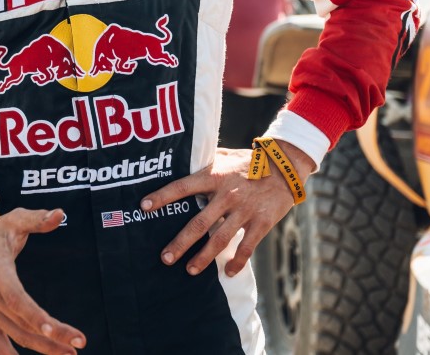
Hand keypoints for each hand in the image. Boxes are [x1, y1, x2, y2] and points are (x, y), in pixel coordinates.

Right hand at [0, 209, 86, 354]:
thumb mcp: (14, 220)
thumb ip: (37, 219)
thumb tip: (60, 214)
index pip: (16, 298)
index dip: (35, 316)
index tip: (55, 329)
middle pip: (22, 322)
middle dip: (52, 336)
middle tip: (79, 343)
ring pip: (15, 335)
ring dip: (42, 347)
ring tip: (70, 353)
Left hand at [139, 141, 315, 276]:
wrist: (285, 166)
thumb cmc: (250, 160)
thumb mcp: (225, 156)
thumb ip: (206, 163)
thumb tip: (183, 160)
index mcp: (214, 176)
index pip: (182, 187)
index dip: (162, 196)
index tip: (144, 206)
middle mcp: (227, 195)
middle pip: (199, 223)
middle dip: (180, 243)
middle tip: (165, 258)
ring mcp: (244, 210)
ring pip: (220, 239)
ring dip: (203, 257)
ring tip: (189, 270)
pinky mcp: (261, 222)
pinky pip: (247, 246)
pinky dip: (237, 261)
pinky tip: (227, 273)